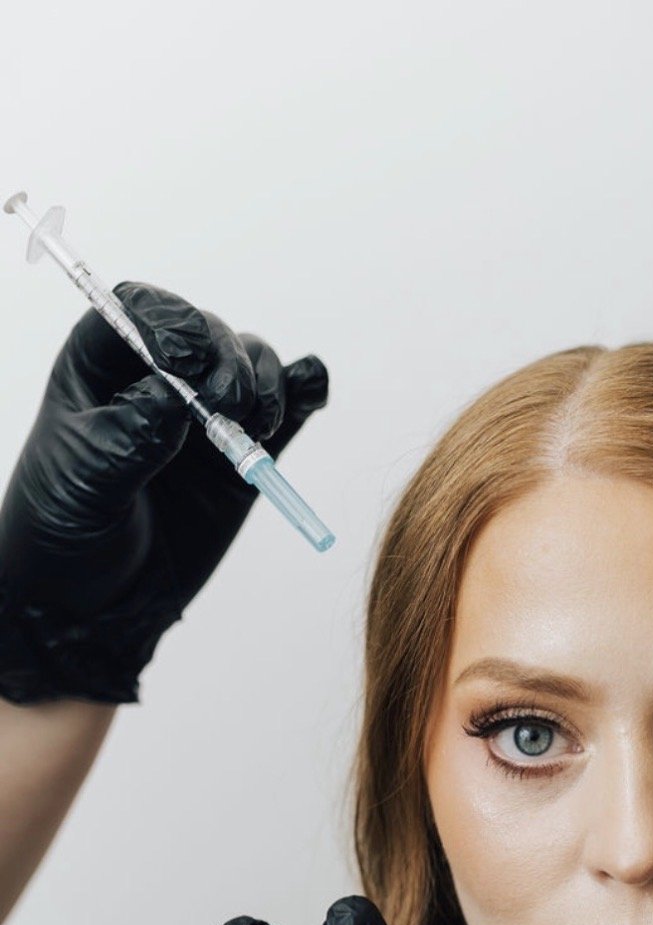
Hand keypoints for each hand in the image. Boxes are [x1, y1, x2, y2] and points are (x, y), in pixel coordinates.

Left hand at [0, 281, 328, 704]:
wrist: (95, 603)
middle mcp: (158, 379)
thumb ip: (132, 432)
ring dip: (268, 381)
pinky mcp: (246, 453)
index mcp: (101, 368)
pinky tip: (304, 404)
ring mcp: (206, 415)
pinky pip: (288, 406)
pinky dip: (304, 391)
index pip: (142, 310)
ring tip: (259, 427)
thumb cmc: (66, 533)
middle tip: (227, 411)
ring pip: (252, 362)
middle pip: (209, 333)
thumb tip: (179, 392)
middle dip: (229, 362)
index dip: (172, 324)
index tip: (186, 367)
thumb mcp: (86, 480)